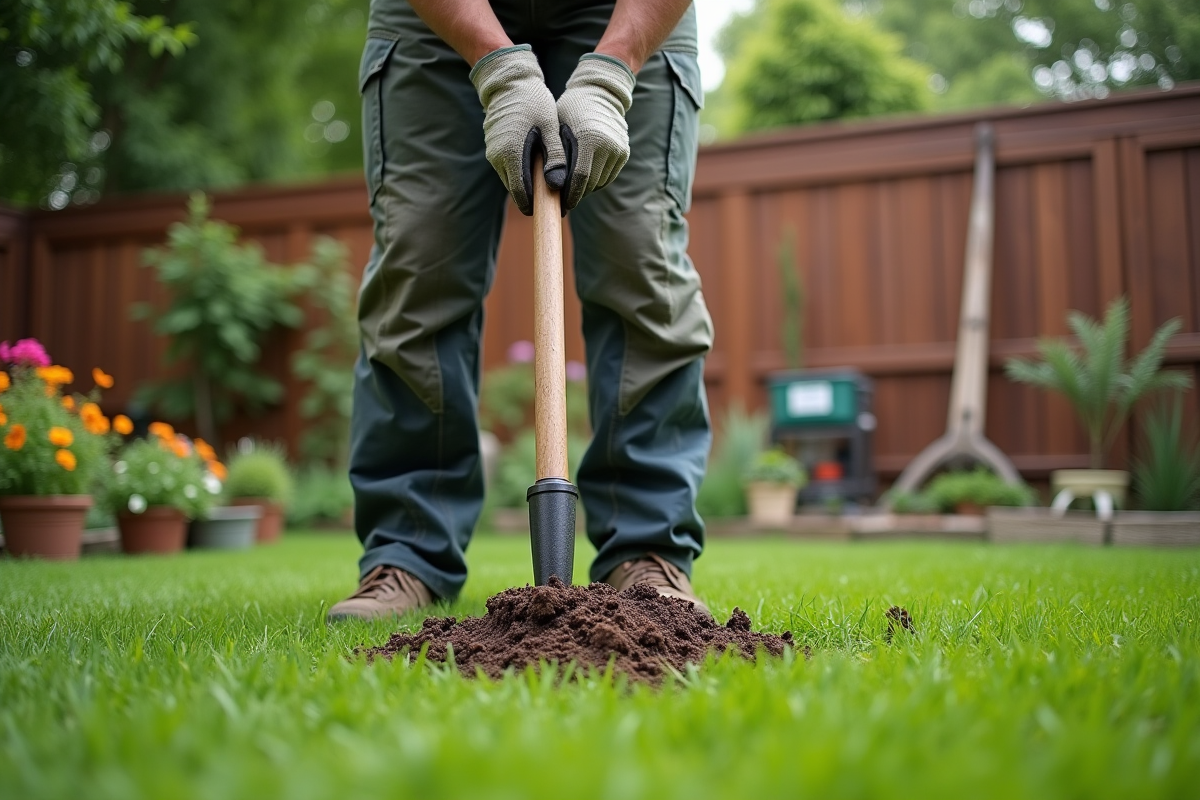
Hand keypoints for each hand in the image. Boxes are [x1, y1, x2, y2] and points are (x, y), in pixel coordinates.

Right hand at [470, 45, 566, 214]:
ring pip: (512, 180)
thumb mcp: (550, 126)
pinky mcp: (493, 148)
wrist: (508, 81)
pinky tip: (539, 165)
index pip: (521, 194)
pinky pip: (508, 168)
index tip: (555, 208)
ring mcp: (493, 153)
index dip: (537, 205)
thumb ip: (554, 156)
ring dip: (528, 184)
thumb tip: (557, 185)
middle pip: (516, 189)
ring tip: (551, 181)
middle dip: (535, 196)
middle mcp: (497, 158)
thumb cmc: (532, 100)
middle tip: (558, 197)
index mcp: (511, 154)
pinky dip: (522, 172)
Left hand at [556, 54, 636, 211]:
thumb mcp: (558, 127)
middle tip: (562, 199)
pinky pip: (608, 176)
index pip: (579, 178)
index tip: (559, 203)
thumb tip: (552, 185)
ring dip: (585, 188)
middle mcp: (609, 147)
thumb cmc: (571, 108)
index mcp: (590, 140)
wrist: (601, 92)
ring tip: (571, 186)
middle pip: (590, 184)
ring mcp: (619, 151)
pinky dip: (595, 180)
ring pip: (600, 182)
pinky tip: (584, 177)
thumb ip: (556, 156)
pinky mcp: (624, 154)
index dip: (569, 194)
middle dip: (576, 194)